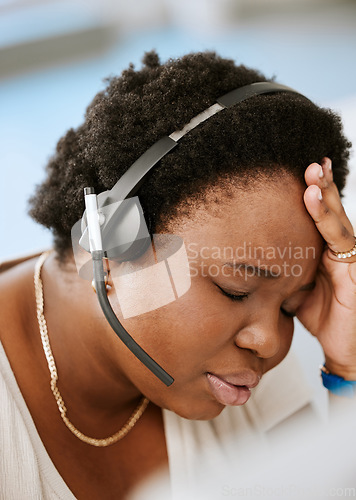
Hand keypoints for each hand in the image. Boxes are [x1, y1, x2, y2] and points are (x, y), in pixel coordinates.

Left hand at [296, 157, 355, 379]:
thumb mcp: (294, 289)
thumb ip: (285, 270)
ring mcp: (350, 257)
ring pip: (336, 218)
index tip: (298, 170)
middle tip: (308, 159)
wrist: (343, 350)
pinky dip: (326, 218)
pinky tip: (315, 200)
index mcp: (325, 250)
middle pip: (330, 210)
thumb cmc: (322, 318)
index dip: (312, 193)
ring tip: (312, 170)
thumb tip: (255, 259)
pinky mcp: (354, 269)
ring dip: (324, 192)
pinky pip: (340, 239)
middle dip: (320, 182)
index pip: (318, 216)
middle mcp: (340, 249)